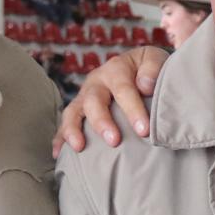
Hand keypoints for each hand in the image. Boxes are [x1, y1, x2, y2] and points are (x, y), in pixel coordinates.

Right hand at [54, 47, 168, 154]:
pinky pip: (64, 124)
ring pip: (73, 111)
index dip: (133, 110)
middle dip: (102, 121)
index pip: (123, 89)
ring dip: (74, 129)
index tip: (144, 130)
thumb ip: (153, 68)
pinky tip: (59, 155)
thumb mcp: (154, 59)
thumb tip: (145, 85)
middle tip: (114, 141)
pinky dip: (60, 139)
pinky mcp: (78, 111)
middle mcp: (97, 82)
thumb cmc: (148, 70)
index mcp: (117, 68)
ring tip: (79, 147)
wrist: (137, 68)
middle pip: (93, 100)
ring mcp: (84, 96)